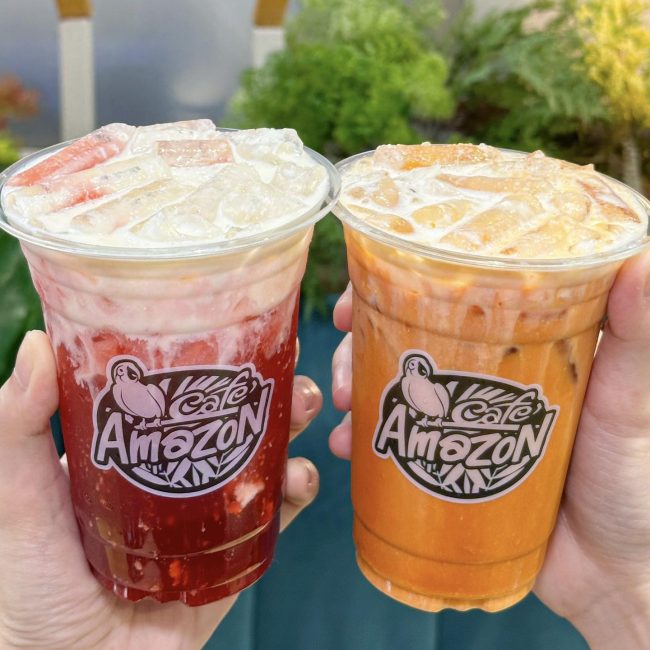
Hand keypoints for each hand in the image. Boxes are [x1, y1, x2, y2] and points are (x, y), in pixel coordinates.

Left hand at [0, 333, 321, 649]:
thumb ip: (17, 429)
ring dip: (294, 429)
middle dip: (269, 392)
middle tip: (289, 376)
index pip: (181, 391)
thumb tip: (37, 343)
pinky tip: (299, 479)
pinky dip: (299, 487)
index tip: (240, 336)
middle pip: (234, 419)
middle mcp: (178, 471)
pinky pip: (279, 512)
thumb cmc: (34, 587)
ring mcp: (211, 510)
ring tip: (304, 417)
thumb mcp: (20, 498)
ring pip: (266, 456)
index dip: (214, 362)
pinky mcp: (236, 551)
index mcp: (134, 448)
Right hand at [330, 252, 649, 648]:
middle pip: (403, 340)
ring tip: (340, 411)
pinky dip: (364, 441)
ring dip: (351, 388)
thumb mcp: (630, 402)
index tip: (360, 295)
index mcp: (512, 346)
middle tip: (343, 362)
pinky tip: (349, 448)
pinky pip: (391, 444)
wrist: (609, 573)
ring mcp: (455, 423)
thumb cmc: (630, 481)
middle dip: (360, 344)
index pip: (445, 300)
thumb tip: (641, 258)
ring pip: (389, 388)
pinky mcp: (443, 466)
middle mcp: (476, 377)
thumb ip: (636, 338)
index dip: (395, 288)